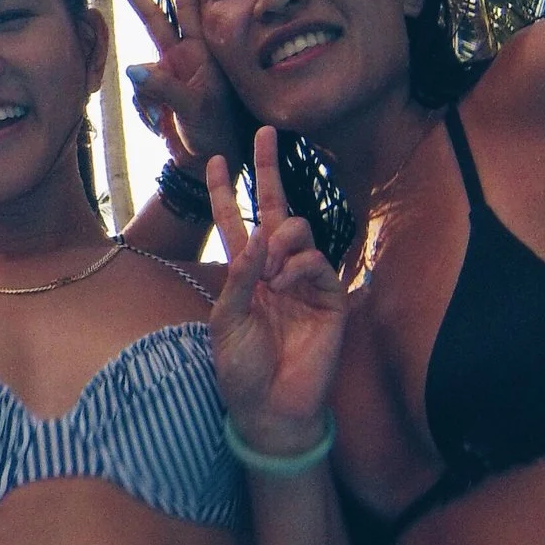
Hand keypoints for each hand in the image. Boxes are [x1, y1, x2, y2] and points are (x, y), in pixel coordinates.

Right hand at [115, 0, 246, 174]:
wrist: (211, 162)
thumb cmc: (216, 132)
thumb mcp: (194, 109)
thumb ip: (165, 87)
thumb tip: (132, 67)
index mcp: (201, 53)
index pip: (187, 9)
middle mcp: (183, 59)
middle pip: (155, 21)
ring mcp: (169, 76)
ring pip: (140, 71)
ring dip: (145, 96)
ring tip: (164, 122)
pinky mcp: (158, 95)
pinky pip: (138, 93)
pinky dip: (144, 110)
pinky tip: (161, 127)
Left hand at [206, 126, 347, 456]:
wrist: (269, 408)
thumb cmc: (241, 369)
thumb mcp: (224, 322)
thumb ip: (237, 279)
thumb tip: (255, 238)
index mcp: (245, 274)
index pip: (234, 222)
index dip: (223, 191)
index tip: (213, 160)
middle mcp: (275, 271)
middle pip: (276, 211)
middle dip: (270, 171)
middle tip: (266, 135)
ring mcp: (305, 283)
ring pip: (299, 231)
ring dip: (281, 240)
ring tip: (271, 270)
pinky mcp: (330, 300)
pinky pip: (318, 263)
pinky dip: (300, 266)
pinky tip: (286, 283)